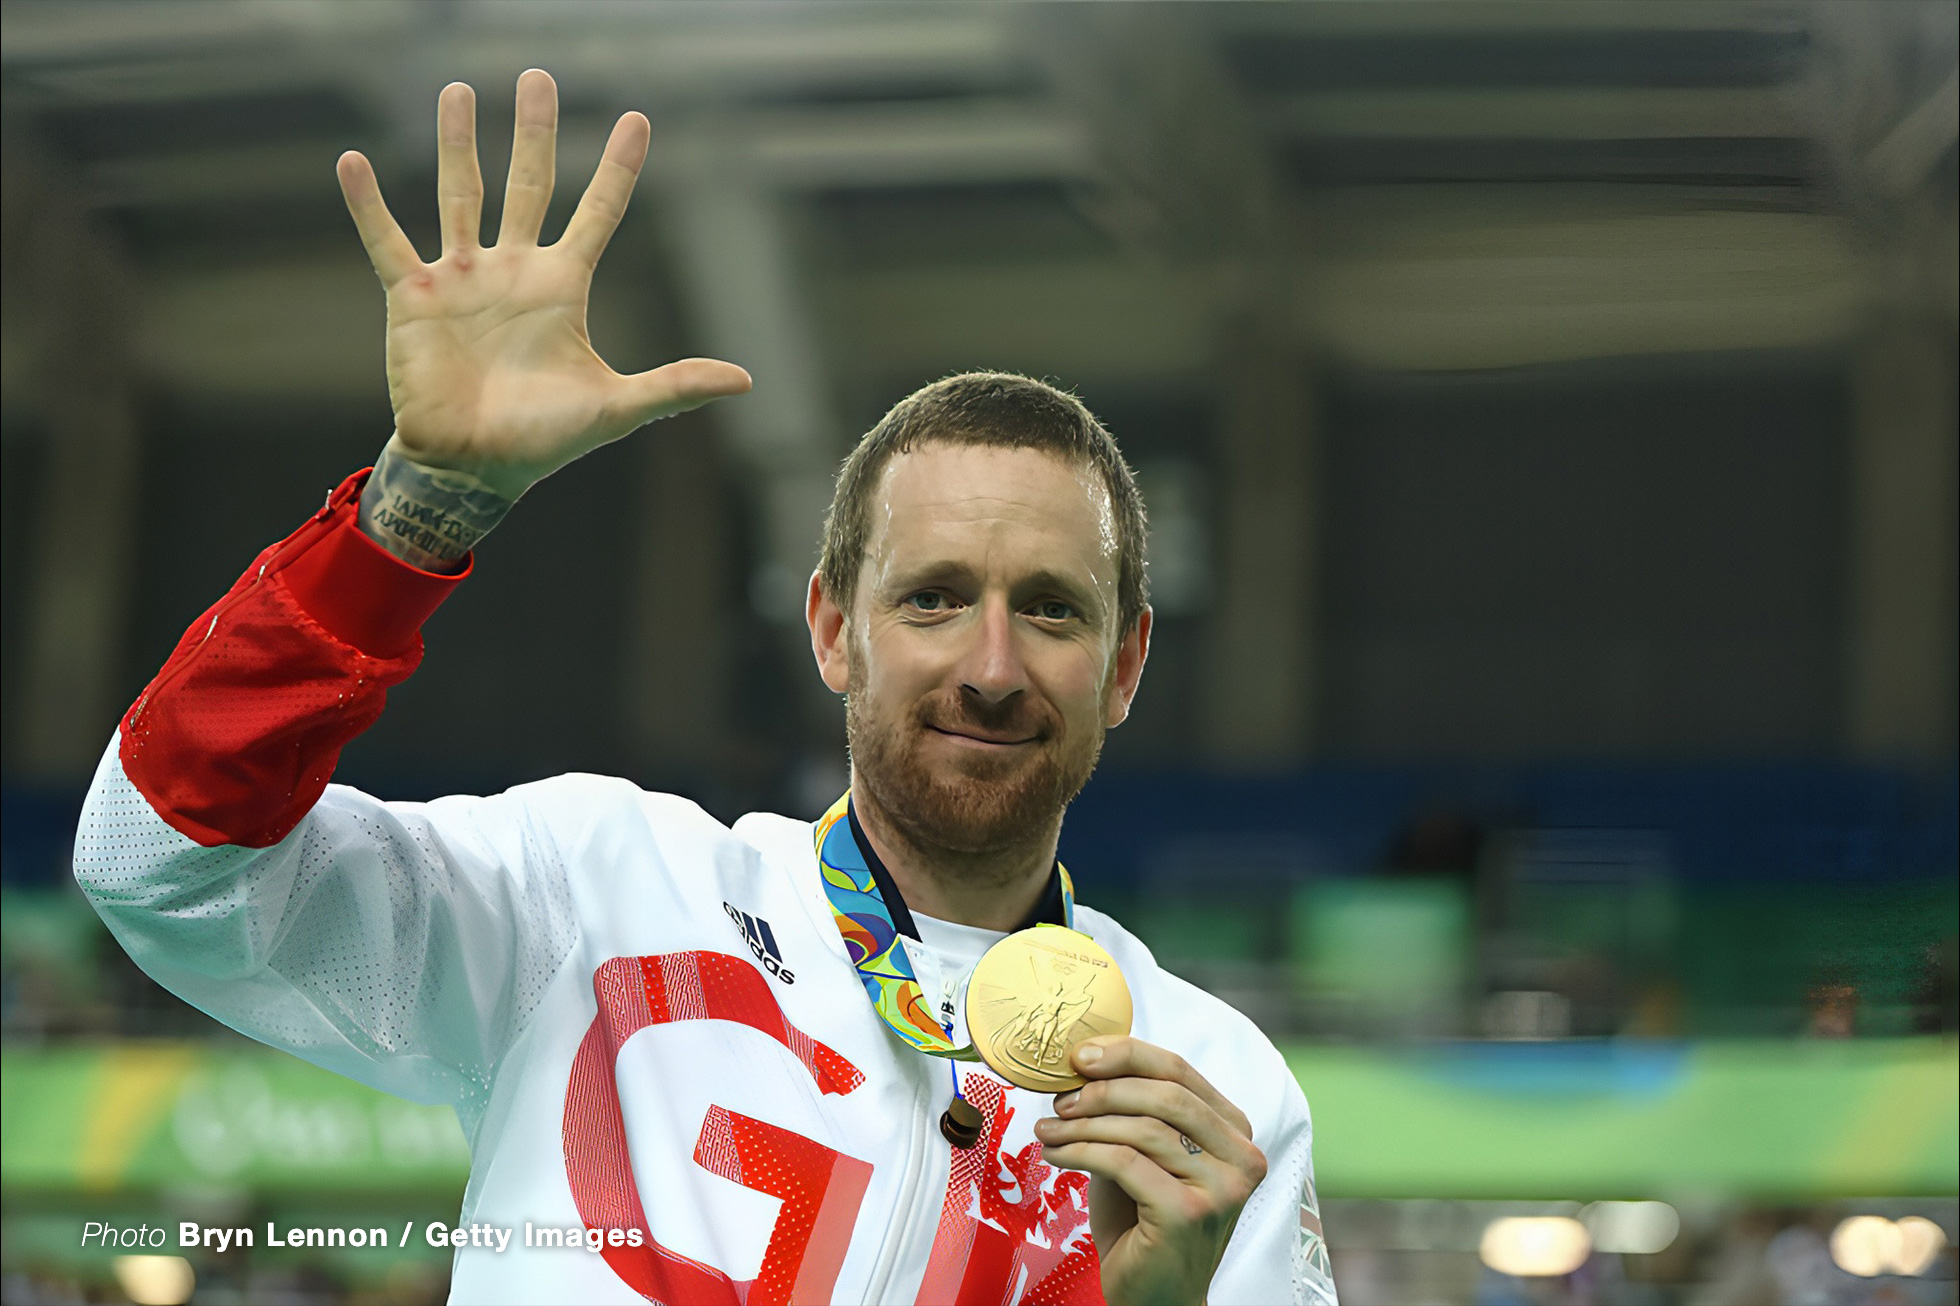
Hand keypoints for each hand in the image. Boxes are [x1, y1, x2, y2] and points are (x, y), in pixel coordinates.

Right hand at [336, 70, 749, 502]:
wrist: (474, 467)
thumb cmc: (543, 440)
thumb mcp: (616, 408)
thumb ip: (675, 386)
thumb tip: (745, 381)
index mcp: (562, 287)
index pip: (597, 212)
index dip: (617, 168)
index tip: (638, 119)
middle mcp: (513, 270)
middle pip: (528, 185)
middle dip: (535, 133)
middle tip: (540, 77)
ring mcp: (462, 278)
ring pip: (460, 194)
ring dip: (459, 144)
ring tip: (459, 91)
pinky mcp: (415, 298)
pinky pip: (388, 243)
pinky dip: (369, 205)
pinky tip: (352, 162)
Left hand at [1034, 1037, 1265, 1305]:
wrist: (1155, 1297)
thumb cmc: (1144, 1222)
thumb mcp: (1143, 1154)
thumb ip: (1132, 1111)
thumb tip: (1085, 1064)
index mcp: (1234, 1132)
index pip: (1180, 1071)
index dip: (1126, 1054)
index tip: (1079, 1055)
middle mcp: (1241, 1157)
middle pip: (1165, 1094)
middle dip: (1103, 1088)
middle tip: (1060, 1098)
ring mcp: (1220, 1188)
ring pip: (1142, 1128)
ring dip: (1084, 1124)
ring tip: (1049, 1129)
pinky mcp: (1188, 1214)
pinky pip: (1124, 1162)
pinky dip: (1081, 1152)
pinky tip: (1056, 1154)